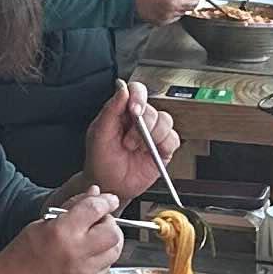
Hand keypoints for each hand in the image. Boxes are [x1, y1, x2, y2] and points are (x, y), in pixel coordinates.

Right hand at [4, 189, 125, 273]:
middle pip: (113, 232)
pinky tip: (86, 258)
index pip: (96, 209)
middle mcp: (76, 253)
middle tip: (99, 223)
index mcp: (61, 231)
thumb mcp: (42, 223)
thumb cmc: (23, 254)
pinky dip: (101, 260)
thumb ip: (72, 207)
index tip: (110, 200)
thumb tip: (94, 193)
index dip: (106, 201)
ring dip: (108, 242)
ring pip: (114, 251)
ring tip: (93, 241)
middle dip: (109, 223)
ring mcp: (84, 273)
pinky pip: (106, 268)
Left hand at [84, 81, 176, 200]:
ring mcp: (153, 134)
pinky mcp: (164, 149)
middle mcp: (140, 120)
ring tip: (136, 149)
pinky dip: (164, 145)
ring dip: (151, 136)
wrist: (109, 185)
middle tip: (128, 142)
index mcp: (123, 111)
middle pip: (153, 109)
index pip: (136, 91)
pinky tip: (151, 153)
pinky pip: (173, 139)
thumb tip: (122, 88)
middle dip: (142, 126)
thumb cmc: (100, 160)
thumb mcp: (99, 134)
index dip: (139, 96)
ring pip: (166, 121)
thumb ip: (111, 110)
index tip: (134, 110)